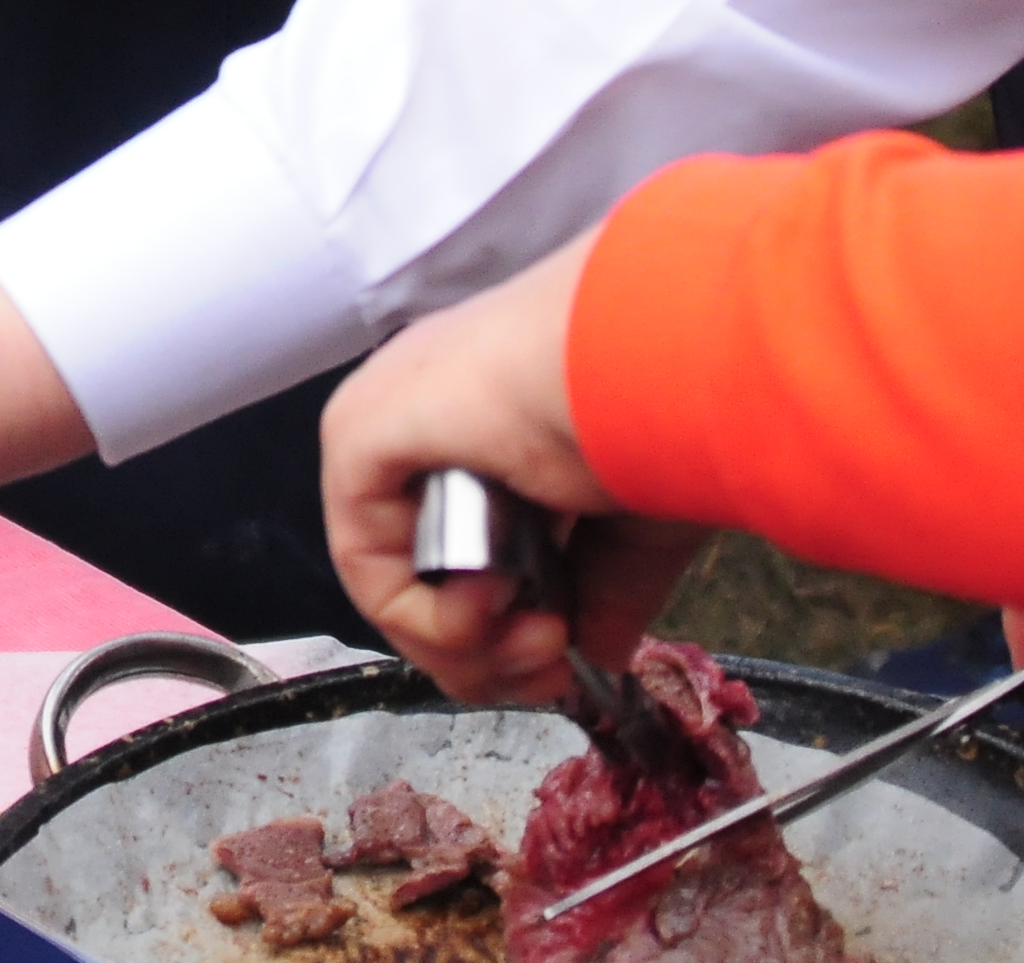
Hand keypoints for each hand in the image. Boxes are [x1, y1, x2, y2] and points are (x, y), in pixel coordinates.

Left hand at [317, 230, 710, 707]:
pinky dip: (426, 615)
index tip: (563, 665)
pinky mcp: (358, 433)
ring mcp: (388, 421)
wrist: (650, 354)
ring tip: (537, 636)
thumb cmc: (665, 407)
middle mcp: (429, 417)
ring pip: (393, 581)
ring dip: (465, 645)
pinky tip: (493, 607)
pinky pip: (366, 558)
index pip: (467, 554)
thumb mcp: (639, 525)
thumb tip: (596, 653)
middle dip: (488, 654)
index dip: (509, 634)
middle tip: (548, 669)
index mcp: (492, 422)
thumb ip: (607, 591)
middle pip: (424, 580)